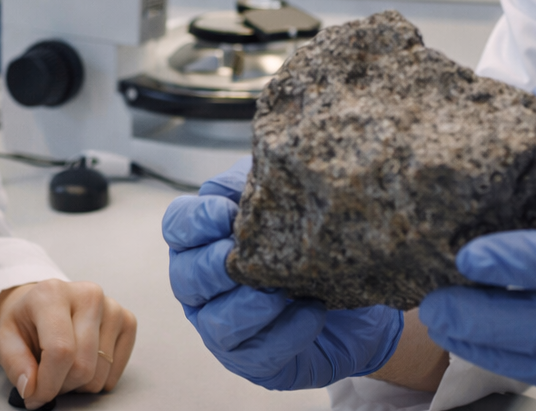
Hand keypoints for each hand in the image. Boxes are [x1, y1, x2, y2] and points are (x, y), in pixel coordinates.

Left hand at [0, 279, 136, 409]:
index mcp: (53, 293)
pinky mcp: (127, 320)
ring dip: (78, 384)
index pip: (60, 351)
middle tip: (48, 378)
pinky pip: (116, 370)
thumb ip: (15, 364)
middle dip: (62, 386)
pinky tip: (84, 362)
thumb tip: (32, 389)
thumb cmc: (27, 322)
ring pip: (100, 373)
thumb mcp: (5, 339)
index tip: (35, 396)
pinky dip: (98, 378)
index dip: (47, 384)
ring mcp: (112, 306)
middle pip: (83, 365)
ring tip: (64, 368)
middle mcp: (88, 294)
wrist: (46, 304)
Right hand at [162, 157, 403, 389]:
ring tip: (285, 289)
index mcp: (204, 240)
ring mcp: (223, 328)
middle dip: (216, 265)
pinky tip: (311, 311)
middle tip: (245, 254)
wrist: (358, 302)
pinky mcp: (252, 361)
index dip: (196, 220)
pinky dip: (286, 331)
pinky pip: (257, 352)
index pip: (177, 225)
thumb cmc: (313, 246)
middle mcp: (203, 286)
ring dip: (250, 303)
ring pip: (218, 321)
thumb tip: (255, 173)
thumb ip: (262, 184)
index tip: (227, 213)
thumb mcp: (289, 203)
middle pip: (186, 276)